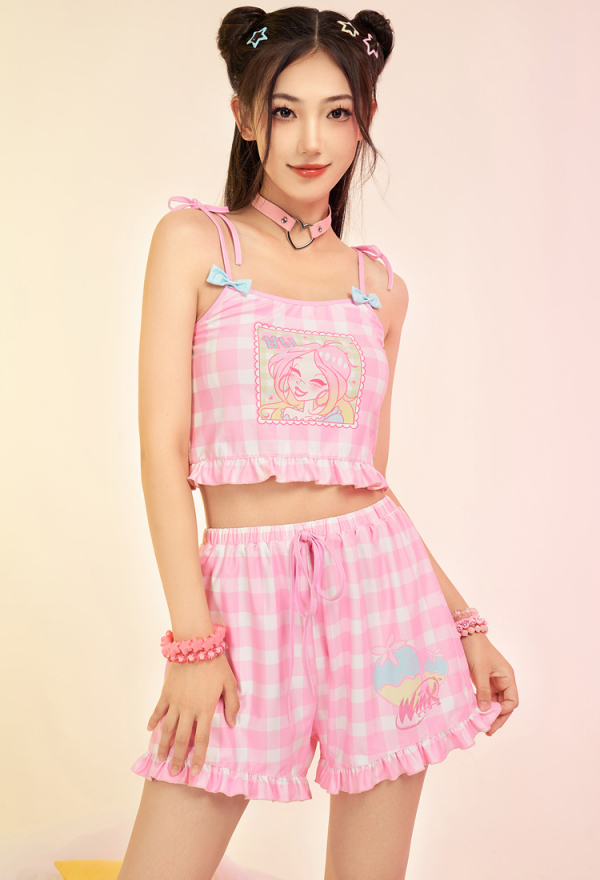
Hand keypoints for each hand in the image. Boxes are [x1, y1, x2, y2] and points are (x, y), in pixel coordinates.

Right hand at [147, 653, 239, 776]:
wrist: (195, 644)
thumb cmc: (215, 663)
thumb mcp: (230, 683)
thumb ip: (232, 704)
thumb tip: (232, 723)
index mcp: (205, 709)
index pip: (201, 739)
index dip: (197, 757)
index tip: (194, 771)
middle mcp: (188, 709)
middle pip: (182, 739)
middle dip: (177, 758)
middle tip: (174, 773)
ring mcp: (175, 702)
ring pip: (167, 729)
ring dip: (163, 746)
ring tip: (160, 758)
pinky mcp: (166, 692)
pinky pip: (158, 710)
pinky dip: (153, 721)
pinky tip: (150, 730)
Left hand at [460, 634, 517, 735]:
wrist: (465, 634)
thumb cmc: (476, 650)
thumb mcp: (480, 671)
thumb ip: (484, 691)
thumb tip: (486, 711)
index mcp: (507, 677)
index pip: (512, 701)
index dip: (503, 711)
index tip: (492, 717)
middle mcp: (503, 680)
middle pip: (505, 704)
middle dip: (498, 717)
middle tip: (488, 730)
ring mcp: (493, 681)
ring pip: (495, 702)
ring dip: (490, 713)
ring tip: (482, 726)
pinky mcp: (483, 681)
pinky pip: (486, 697)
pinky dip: (483, 706)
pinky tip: (476, 714)